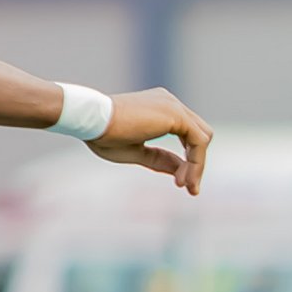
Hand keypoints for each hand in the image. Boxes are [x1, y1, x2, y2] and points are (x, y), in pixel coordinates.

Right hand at [88, 88, 211, 192]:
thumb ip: (160, 159)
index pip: (187, 133)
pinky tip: (184, 180)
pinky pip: (199, 142)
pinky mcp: (176, 115)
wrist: (90, 120)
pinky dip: (196, 163)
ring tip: (186, 187)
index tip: (179, 182)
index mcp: (161, 108)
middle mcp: (171, 103)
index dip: (187, 158)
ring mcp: (174, 107)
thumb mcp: (137, 152)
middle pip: (199, 135)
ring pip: (202, 139)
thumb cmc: (103, 135)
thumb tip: (180, 172)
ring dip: (197, 166)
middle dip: (196, 163)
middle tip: (186, 187)